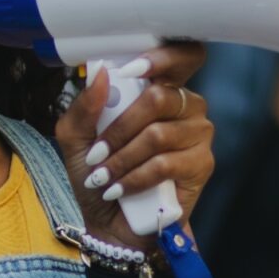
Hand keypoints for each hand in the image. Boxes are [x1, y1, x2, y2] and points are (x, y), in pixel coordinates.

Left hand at [53, 43, 212, 249]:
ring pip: (158, 134)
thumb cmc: (97, 172)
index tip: (132, 68)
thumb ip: (84, 106)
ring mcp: (197, 134)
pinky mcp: (202, 164)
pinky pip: (166, 164)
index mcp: (158, 87)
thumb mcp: (76, 137)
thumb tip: (99, 74)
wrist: (109, 221)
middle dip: (119, 128)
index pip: (181, 56)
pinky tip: (118, 189)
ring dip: (122, 158)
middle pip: (160, 97)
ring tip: (103, 176)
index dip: (164, 56)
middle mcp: (184, 105)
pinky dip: (134, 178)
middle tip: (96, 153)